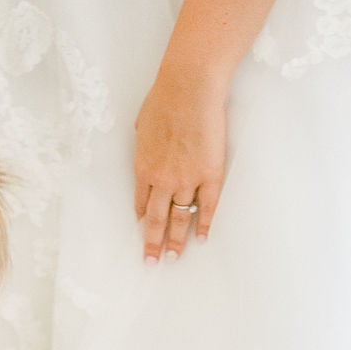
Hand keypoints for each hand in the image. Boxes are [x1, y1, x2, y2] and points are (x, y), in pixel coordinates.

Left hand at [134, 67, 226, 261]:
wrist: (190, 87)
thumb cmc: (164, 99)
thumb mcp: (142, 125)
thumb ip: (144, 144)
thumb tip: (146, 148)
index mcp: (143, 169)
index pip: (140, 203)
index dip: (142, 220)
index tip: (142, 232)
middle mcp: (162, 180)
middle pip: (155, 220)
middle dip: (152, 243)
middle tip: (151, 262)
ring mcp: (186, 179)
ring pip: (179, 218)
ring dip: (176, 240)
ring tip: (174, 257)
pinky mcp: (209, 174)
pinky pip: (206, 206)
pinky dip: (203, 224)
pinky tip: (200, 239)